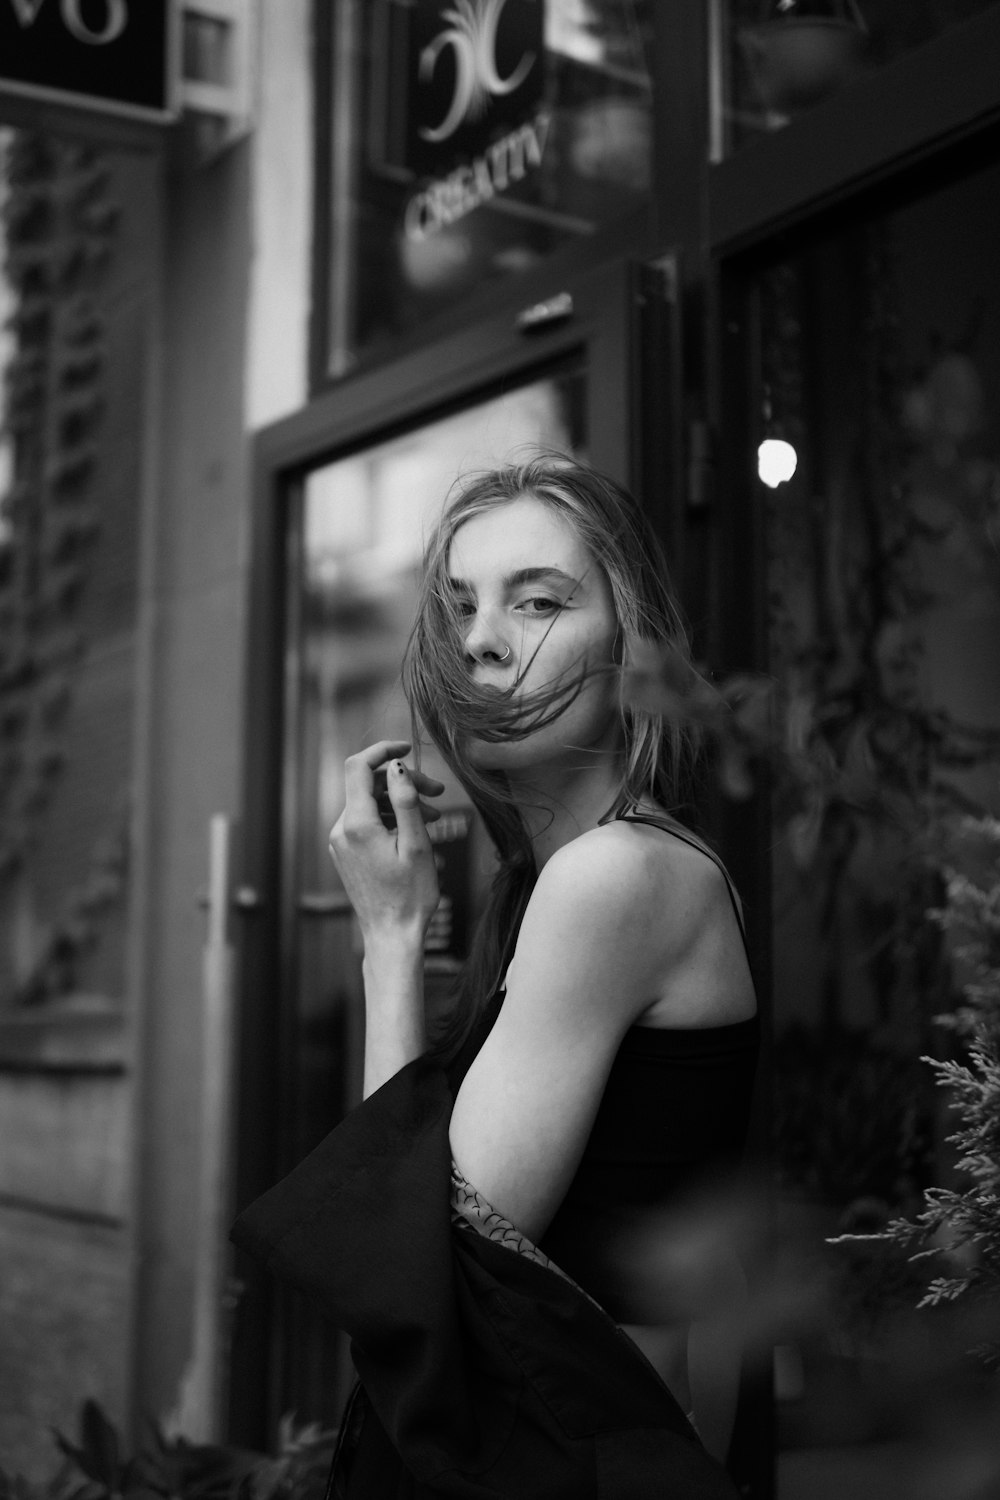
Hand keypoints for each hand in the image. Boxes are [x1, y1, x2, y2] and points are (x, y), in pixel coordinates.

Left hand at [328, 740, 443, 944]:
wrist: (392, 936)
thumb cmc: (410, 895)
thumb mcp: (416, 844)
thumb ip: (405, 801)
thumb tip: (396, 766)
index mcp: (356, 825)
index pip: (359, 767)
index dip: (382, 750)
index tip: (408, 748)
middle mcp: (341, 830)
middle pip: (368, 785)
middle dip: (402, 781)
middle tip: (438, 793)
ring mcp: (340, 842)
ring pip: (369, 803)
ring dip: (400, 801)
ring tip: (435, 815)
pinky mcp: (346, 852)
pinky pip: (366, 821)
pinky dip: (390, 818)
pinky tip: (415, 829)